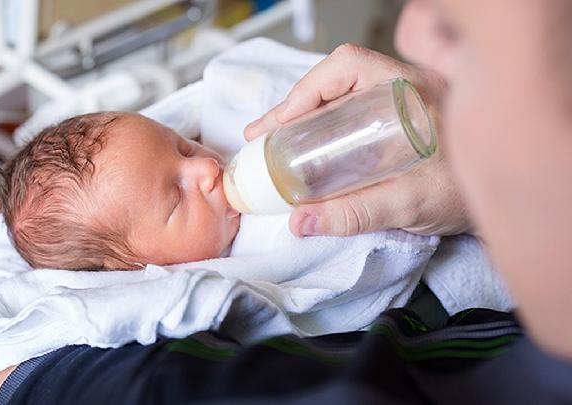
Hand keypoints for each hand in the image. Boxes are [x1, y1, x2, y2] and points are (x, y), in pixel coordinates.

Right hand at [244, 44, 470, 236]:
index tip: (281, 124)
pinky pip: (351, 116)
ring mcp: (399, 106)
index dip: (306, 91)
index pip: (347, 68)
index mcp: (410, 92)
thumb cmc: (471, 191)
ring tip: (277, 144)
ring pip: (340, 99)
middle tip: (265, 137)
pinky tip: (310, 150)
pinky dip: (324, 129)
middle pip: (335, 82)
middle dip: (293, 109)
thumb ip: (356, 213)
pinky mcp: (397, 125)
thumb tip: (302, 222)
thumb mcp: (411, 203)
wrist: (506, 196)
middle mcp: (404, 90)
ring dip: (306, 119)